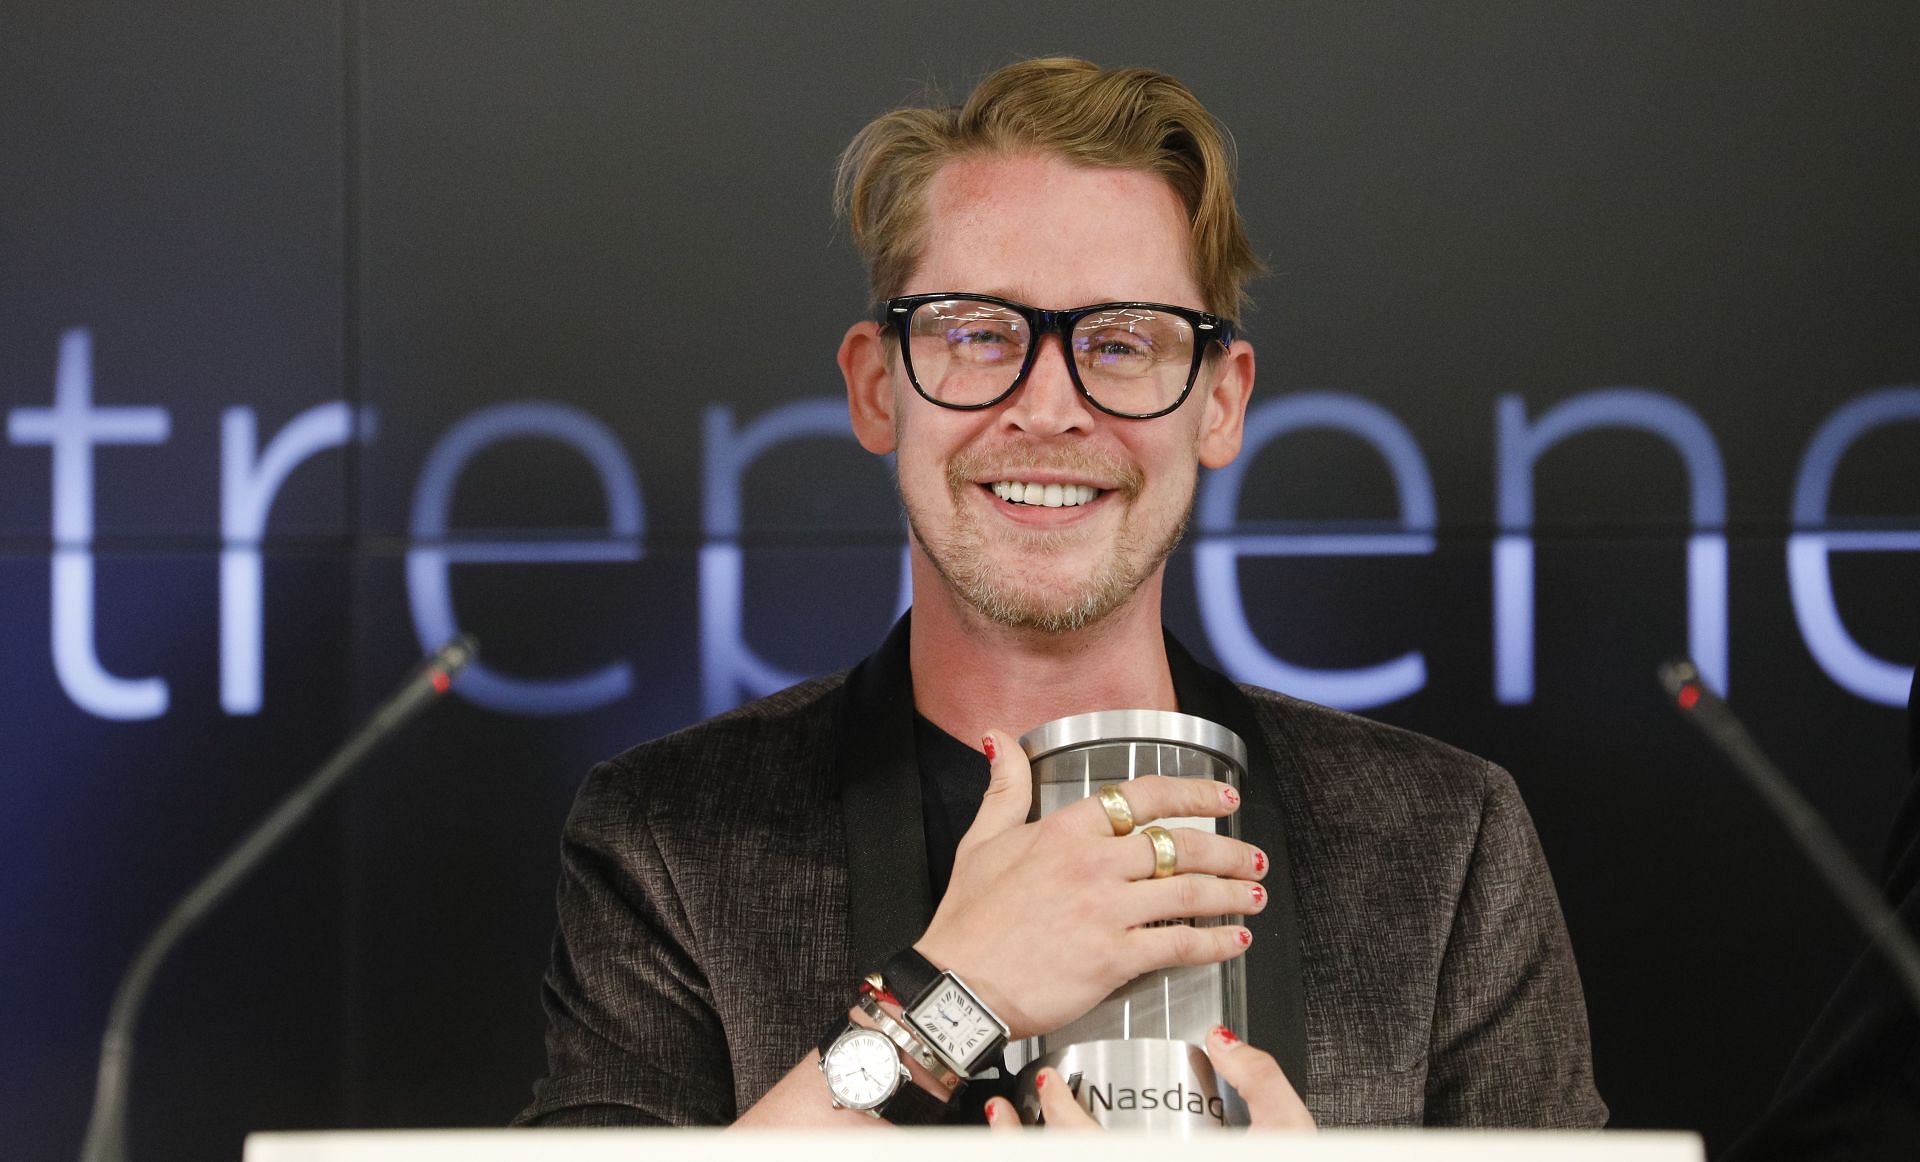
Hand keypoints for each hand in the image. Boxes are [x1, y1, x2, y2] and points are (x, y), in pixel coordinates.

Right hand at [914, 729, 1267, 1039]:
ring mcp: (1106, 910)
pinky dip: (1216, 943)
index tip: (1224, 797)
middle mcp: (1093, 863)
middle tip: (1252, 858)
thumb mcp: (980, 840)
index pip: (1145, 796)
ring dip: (1233, 894)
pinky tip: (1235, 942)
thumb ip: (1004, 787)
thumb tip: (999, 737)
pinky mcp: (1113, 957)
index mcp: (1066, 829)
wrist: (959, 986)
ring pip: (1190, 893)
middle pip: (1182, 845)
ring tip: (1255, 896)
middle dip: (1229, 851)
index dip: (1194, 794)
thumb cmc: (969, 919)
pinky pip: (1179, 944)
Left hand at [983, 1027, 1315, 1130]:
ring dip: (1019, 1149)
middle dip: (1020, 1136)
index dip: (1060, 1114)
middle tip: (1007, 1100)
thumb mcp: (1288, 1129)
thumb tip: (1224, 1038)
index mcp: (1159, 1160)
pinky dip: (1036, 1152)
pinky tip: (1026, 1135)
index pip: (1089, 1145)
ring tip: (1001, 1120)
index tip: (1050, 1083)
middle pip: (1060, 1159)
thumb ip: (1260, 1081)